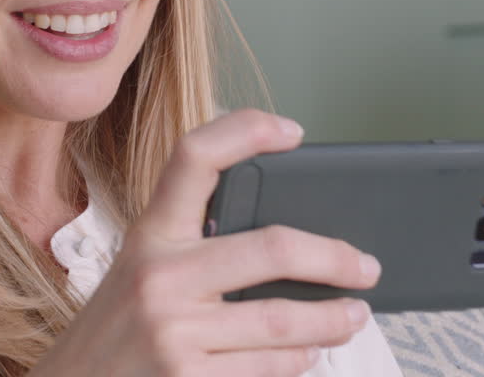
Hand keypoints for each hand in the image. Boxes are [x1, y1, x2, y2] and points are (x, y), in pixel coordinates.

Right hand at [31, 110, 381, 376]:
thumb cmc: (118, 327)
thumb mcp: (140, 270)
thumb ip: (195, 246)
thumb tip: (291, 242)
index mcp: (150, 235)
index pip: (194, 157)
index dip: (246, 130)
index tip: (292, 132)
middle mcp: (160, 276)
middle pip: (274, 247)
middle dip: (336, 258)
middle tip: (365, 267)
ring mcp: (174, 333)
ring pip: (284, 321)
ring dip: (333, 320)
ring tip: (352, 316)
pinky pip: (268, 368)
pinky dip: (300, 362)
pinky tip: (307, 354)